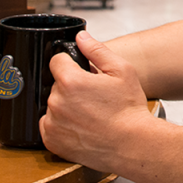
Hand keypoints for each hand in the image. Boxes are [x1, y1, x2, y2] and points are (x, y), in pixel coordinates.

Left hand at [40, 30, 153, 168]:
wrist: (132, 144)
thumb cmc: (129, 110)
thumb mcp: (121, 70)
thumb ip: (97, 50)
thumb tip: (81, 37)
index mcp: (70, 81)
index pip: (57, 61)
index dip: (70, 63)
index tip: (82, 72)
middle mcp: (57, 102)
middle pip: (56, 84)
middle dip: (71, 86)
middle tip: (92, 96)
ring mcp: (53, 123)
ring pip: (53, 104)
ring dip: (65, 105)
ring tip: (89, 113)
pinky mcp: (52, 142)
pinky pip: (50, 125)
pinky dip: (61, 124)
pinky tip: (81, 125)